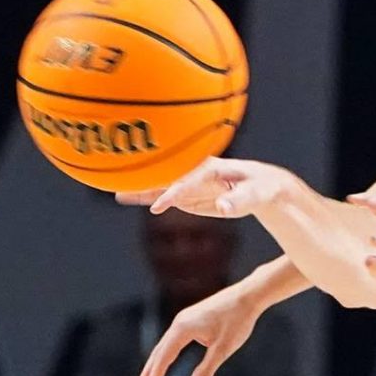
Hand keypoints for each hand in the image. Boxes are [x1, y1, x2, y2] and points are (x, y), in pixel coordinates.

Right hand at [121, 157, 296, 217]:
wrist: (261, 186)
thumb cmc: (261, 187)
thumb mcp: (256, 195)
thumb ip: (239, 201)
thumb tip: (223, 207)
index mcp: (211, 167)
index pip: (189, 178)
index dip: (175, 190)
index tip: (160, 205)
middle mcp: (195, 170)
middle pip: (166, 175)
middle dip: (144, 177)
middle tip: (118, 182)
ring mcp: (188, 180)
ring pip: (158, 183)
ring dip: (137, 186)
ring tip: (113, 191)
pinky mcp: (186, 191)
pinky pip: (161, 193)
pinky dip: (143, 194)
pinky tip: (123, 196)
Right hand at [134, 286, 257, 375]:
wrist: (248, 295)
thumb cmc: (237, 321)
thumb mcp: (223, 349)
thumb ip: (206, 370)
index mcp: (183, 329)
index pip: (164, 356)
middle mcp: (179, 322)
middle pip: (159, 350)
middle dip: (149, 372)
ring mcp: (185, 318)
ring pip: (165, 344)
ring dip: (156, 362)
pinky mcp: (192, 317)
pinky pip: (173, 338)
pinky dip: (167, 352)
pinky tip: (167, 359)